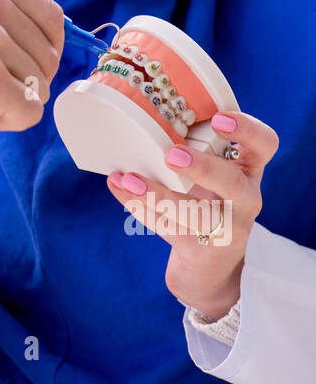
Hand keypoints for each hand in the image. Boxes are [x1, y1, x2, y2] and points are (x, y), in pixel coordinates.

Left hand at [106, 110, 279, 319]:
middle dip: (204, 168)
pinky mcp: (203, 251)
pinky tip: (119, 188)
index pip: (264, 145)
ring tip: (130, 179)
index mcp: (247, 170)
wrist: (210, 264)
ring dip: (160, 195)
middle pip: (235, 184)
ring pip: (197, 215)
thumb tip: (137, 122)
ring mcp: (228, 229)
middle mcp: (245, 199)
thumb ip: (190, 149)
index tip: (218, 118)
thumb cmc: (207, 203)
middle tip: (172, 154)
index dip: (247, 130)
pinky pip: (169, 228)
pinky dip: (139, 207)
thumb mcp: (209, 174)